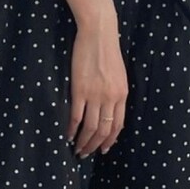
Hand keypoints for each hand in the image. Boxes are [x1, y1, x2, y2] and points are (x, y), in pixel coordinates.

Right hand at [66, 19, 127, 156]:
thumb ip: (115, 93)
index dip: (110, 140)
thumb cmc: (107, 51)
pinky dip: (72, 129)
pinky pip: (76, 116)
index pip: (117, 125)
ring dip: (83, 142)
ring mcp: (95, 95)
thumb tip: (110, 110)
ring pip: (90, 127)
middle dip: (95, 146)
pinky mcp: (80, 90)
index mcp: (121, 95)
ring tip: (77, 149)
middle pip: (104, 130)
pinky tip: (68, 135)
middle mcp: (110, 98)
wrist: (98, 34)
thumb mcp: (119, 74)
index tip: (104, 149)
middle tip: (87, 154)